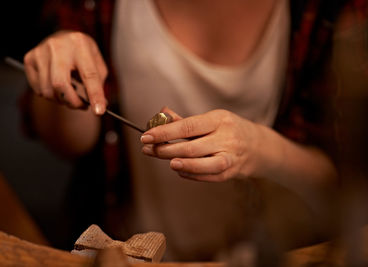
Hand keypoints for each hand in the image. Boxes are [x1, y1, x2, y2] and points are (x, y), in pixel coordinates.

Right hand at [23, 31, 107, 113]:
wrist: (63, 38)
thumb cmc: (82, 53)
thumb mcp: (97, 63)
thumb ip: (98, 84)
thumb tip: (98, 107)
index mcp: (80, 44)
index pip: (89, 75)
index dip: (95, 95)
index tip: (99, 111)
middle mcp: (57, 46)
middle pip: (60, 84)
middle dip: (72, 102)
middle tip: (81, 106)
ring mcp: (40, 52)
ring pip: (48, 91)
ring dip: (61, 100)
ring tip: (70, 93)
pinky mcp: (29, 59)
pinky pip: (39, 90)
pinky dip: (50, 95)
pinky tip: (57, 87)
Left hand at [141, 107, 261, 181]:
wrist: (259, 147)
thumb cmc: (229, 130)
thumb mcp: (211, 119)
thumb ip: (185, 121)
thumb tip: (161, 114)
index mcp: (218, 120)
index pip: (187, 126)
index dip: (164, 132)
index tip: (146, 136)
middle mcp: (226, 138)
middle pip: (191, 147)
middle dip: (166, 150)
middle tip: (148, 150)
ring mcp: (230, 157)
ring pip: (202, 164)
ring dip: (181, 164)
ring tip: (166, 162)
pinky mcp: (231, 172)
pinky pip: (208, 176)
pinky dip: (191, 174)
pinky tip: (179, 170)